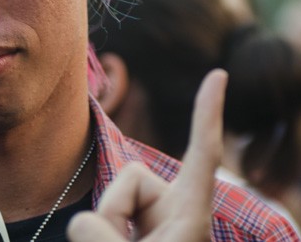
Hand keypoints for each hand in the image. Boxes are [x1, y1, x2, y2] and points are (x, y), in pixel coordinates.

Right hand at [68, 69, 227, 241]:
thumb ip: (96, 233)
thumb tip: (81, 221)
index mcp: (191, 215)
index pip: (204, 153)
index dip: (208, 113)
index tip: (219, 75)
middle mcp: (173, 212)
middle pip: (132, 175)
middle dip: (113, 208)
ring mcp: (152, 222)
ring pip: (109, 199)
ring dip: (104, 228)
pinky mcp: (132, 231)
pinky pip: (98, 216)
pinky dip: (98, 234)